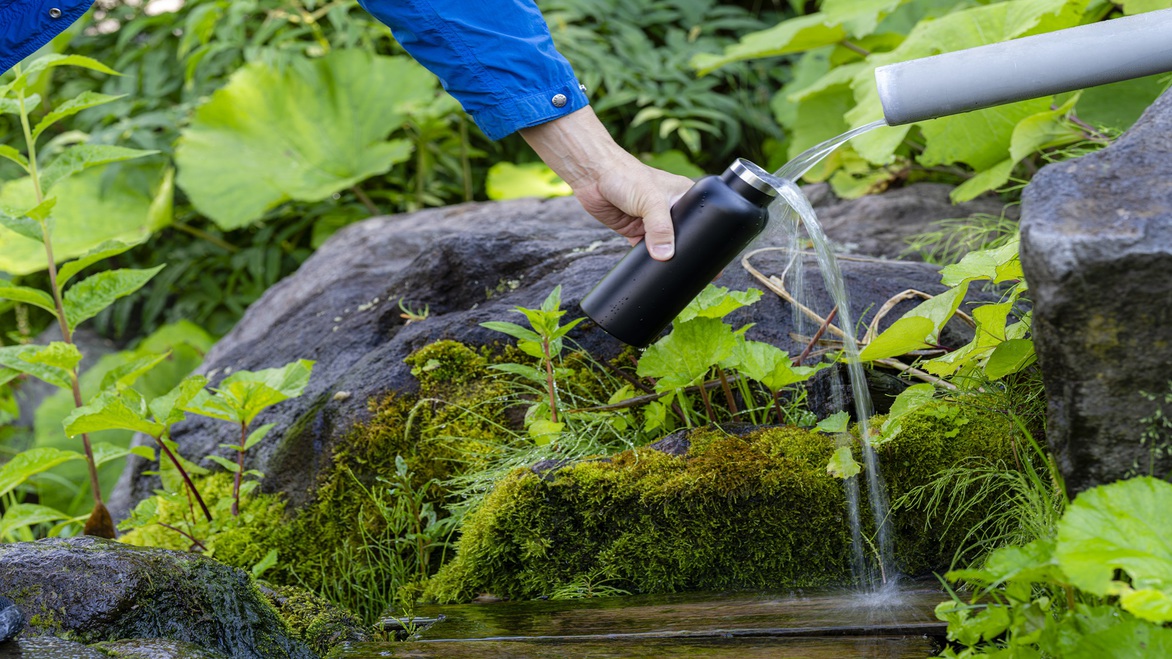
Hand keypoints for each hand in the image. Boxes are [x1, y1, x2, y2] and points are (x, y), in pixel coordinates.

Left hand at [520, 107, 693, 260]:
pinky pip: (645, 251)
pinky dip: (646, 259)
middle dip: (683, 251)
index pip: (702, 221)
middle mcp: (671, 210)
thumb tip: (665, 255)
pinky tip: (651, 268)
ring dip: (664, 257)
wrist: (594, 177)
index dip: (704, 238)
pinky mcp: (636, 231)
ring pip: (663, 246)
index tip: (708, 259)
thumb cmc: (627, 177)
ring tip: (672, 272)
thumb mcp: (650, 200)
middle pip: (682, 237)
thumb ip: (660, 228)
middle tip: (691, 270)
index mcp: (684, 196)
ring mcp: (652, 222)